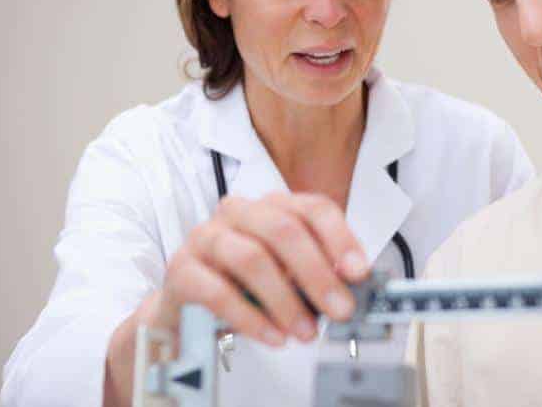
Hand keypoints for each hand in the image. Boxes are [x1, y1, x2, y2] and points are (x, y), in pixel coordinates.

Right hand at [147, 191, 369, 345]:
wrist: (189, 303)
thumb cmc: (244, 282)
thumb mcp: (287, 271)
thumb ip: (317, 270)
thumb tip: (351, 285)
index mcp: (271, 205)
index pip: (313, 208)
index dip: (340, 238)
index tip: (359, 271)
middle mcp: (238, 212)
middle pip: (283, 230)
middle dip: (318, 273)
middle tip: (340, 309)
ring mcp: (206, 237)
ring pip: (251, 258)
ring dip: (285, 300)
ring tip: (305, 331)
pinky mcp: (182, 269)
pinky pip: (218, 291)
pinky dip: (250, 318)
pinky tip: (273, 336)